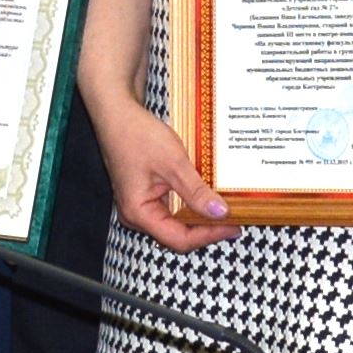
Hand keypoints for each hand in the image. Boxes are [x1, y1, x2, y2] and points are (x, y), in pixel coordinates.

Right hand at [91, 95, 230, 250]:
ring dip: (199, 217)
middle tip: (234, 221)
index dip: (209, 236)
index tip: (233, 227)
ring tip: (225, 211)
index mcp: (138, 213)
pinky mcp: (146, 193)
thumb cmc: (137, 134)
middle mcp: (137, 214)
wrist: (117, 113)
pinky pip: (172, 208)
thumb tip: (220, 213)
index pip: (179, 239)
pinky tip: (207, 197)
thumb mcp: (173, 163)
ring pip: (176, 222)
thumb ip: (196, 192)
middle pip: (177, 235)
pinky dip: (191, 205)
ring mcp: (141, 204)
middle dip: (206, 229)